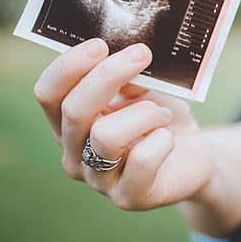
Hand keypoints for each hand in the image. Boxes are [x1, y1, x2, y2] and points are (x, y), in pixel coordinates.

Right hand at [34, 38, 213, 210]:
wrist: (192, 156)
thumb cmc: (162, 118)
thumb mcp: (146, 90)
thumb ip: (128, 79)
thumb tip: (124, 59)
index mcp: (68, 123)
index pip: (48, 94)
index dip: (69, 67)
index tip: (100, 43)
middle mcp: (74, 153)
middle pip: (74, 110)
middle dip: (108, 76)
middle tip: (142, 54)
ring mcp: (98, 180)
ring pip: (107, 135)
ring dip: (144, 114)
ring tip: (163, 114)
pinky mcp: (128, 198)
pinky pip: (141, 159)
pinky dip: (161, 140)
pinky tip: (168, 139)